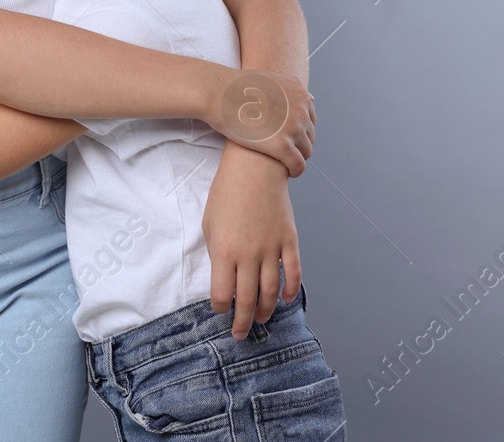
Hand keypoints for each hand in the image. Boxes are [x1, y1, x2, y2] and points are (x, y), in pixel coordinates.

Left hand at [203, 143, 302, 339]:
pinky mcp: (289, 241)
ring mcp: (271, 249)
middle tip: (240, 333)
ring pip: (270, 292)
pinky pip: (293, 273)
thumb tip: (223, 277)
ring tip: (260, 320)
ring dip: (265, 311)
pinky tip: (284, 300)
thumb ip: (216, 252)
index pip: (221, 294)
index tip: (219, 309)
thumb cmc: (226, 193)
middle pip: (246, 300)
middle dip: (242, 322)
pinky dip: (290, 290)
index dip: (220, 307)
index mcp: (224, 251)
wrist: (255, 169)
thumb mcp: (210, 222)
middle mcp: (249, 255)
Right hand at [206, 69, 314, 176]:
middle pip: (309, 136)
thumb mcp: (271, 78)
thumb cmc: (237, 87)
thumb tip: (311, 98)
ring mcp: (293, 128)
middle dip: (298, 144)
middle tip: (283, 150)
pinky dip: (295, 171)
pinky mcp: (282, 146)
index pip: (310, 120)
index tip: (288, 137)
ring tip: (284, 162)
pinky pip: (298, 165)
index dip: (299, 130)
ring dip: (297, 158)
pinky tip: (288, 173)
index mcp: (300, 94)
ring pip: (306, 152)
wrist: (218, 94)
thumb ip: (291, 88)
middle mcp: (301, 110)